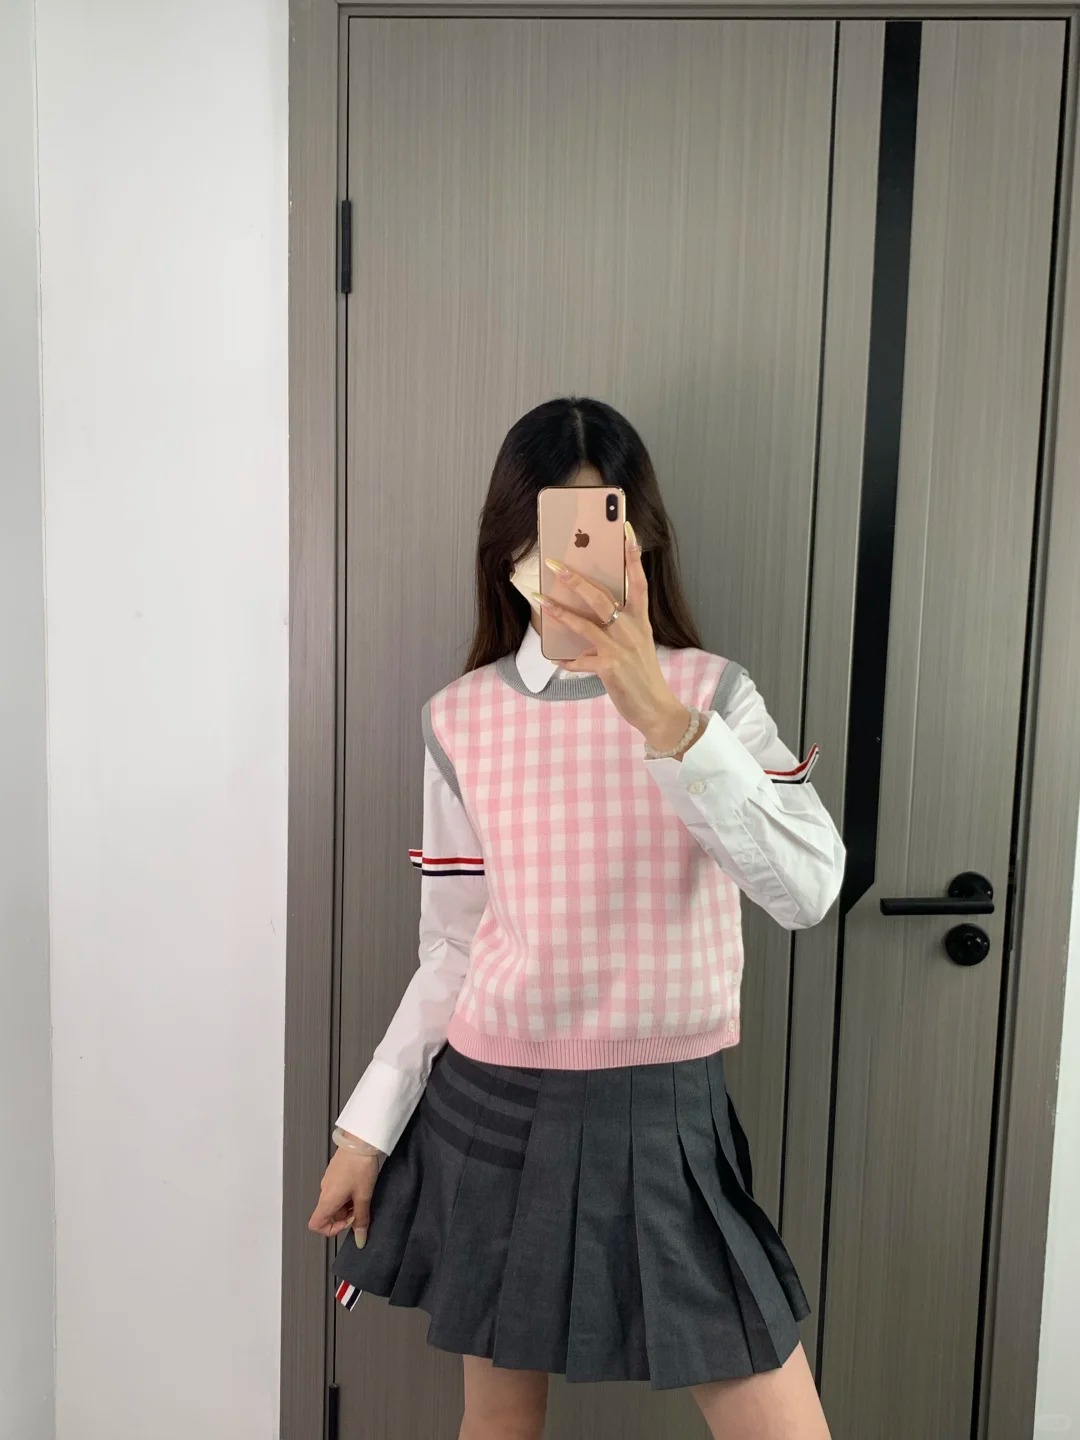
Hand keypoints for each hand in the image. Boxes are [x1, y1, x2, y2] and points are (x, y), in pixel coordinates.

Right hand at [308, 1139, 381, 1247]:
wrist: (360, 1140)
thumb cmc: (360, 1165)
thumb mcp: (364, 1196)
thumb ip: (362, 1220)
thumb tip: (360, 1239)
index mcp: (327, 1200)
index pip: (316, 1225)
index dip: (331, 1230)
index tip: (349, 1223)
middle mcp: (324, 1191)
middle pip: (329, 1214)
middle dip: (347, 1216)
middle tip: (362, 1207)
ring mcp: (329, 1181)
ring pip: (335, 1202)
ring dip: (349, 1204)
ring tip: (363, 1194)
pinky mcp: (335, 1173)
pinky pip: (338, 1191)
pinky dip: (349, 1194)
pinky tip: (361, 1185)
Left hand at [536, 522, 692, 752]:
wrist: (657, 709)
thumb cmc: (643, 676)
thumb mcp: (638, 644)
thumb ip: (621, 627)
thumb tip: (594, 613)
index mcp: (641, 621)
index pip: (639, 583)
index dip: (632, 557)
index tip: (626, 531)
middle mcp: (631, 630)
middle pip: (601, 596)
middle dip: (576, 578)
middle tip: (555, 563)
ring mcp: (620, 648)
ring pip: (585, 623)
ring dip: (559, 610)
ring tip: (541, 598)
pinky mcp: (609, 668)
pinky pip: (579, 660)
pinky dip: (565, 659)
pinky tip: (553, 656)